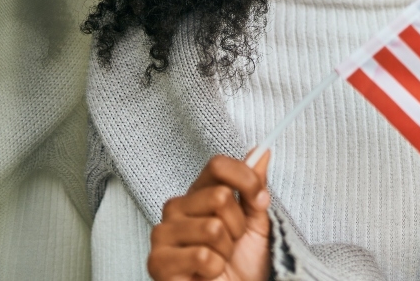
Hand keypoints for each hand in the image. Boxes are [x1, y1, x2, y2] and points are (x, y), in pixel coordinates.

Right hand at [148, 151, 271, 280]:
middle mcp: (176, 208)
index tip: (261, 201)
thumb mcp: (256, 221)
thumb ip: (254, 187)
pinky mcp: (157, 261)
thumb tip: (262, 152)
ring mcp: (162, 234)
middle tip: (232, 242)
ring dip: (227, 250)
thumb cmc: (242, 262)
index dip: (247, 181)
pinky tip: (206, 273)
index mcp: (198, 194)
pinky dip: (215, 268)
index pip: (218, 166)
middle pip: (219, 196)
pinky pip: (202, 255)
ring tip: (219, 258)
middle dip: (238, 225)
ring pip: (213, 228)